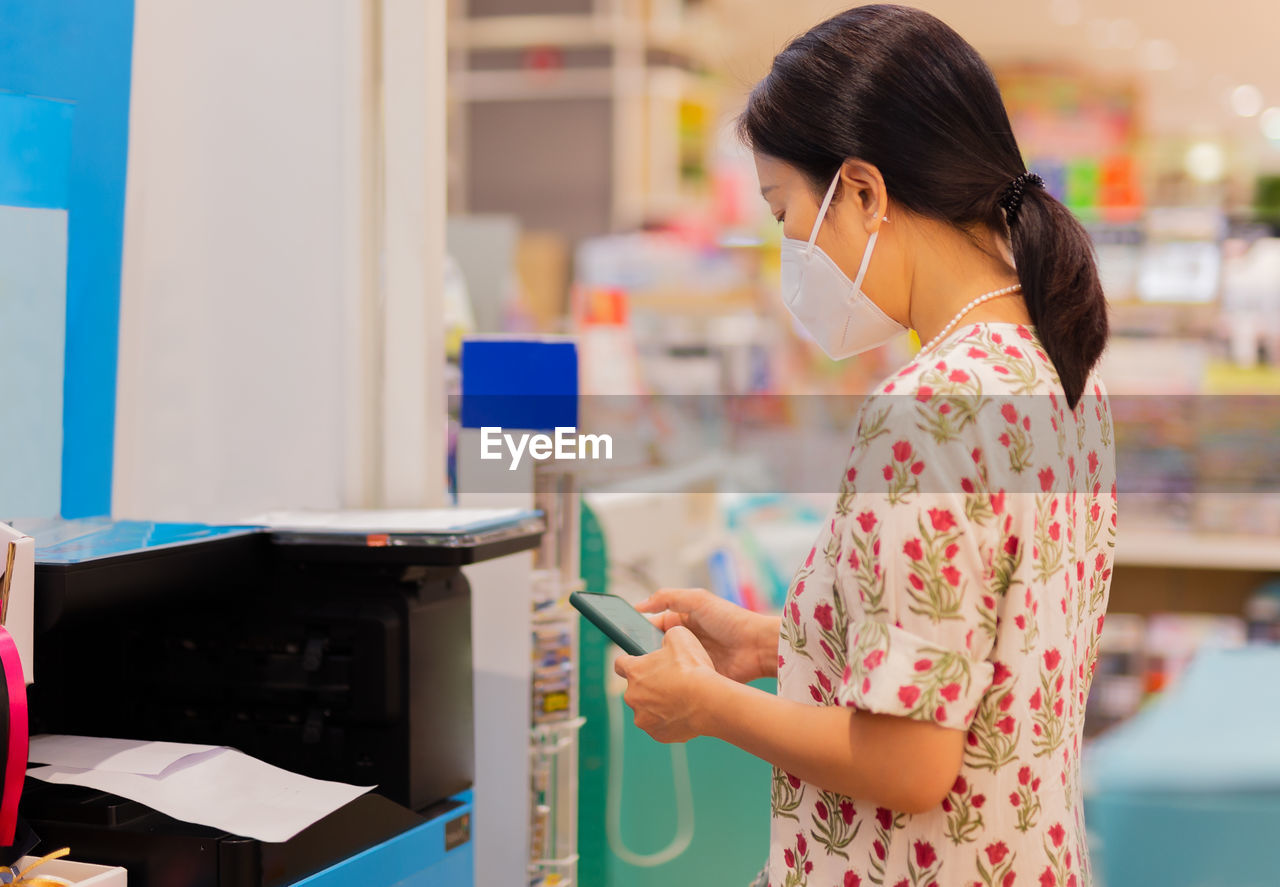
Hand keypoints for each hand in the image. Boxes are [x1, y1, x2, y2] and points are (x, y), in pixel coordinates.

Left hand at [614, 626, 718, 742]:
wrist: (709, 702)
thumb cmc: (693, 669)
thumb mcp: (680, 637)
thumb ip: (666, 635)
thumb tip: (666, 639)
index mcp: (634, 671)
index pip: (620, 664)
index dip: (630, 662)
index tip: (638, 663)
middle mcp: (632, 696)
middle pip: (635, 689)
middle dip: (649, 685)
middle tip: (670, 681)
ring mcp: (643, 718)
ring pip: (647, 709)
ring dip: (658, 704)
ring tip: (680, 698)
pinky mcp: (657, 734)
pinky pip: (660, 726)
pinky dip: (669, 720)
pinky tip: (684, 712)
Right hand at [636, 588, 779, 682]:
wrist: (757, 647)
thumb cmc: (730, 620)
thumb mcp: (698, 599)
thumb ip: (668, 597)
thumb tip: (639, 606)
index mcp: (682, 622)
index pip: (652, 626)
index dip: (639, 632)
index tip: (625, 640)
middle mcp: (684, 642)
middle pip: (656, 649)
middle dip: (645, 655)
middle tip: (634, 662)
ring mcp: (691, 661)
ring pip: (666, 668)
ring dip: (658, 672)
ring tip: (645, 677)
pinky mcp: (699, 679)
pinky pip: (680, 683)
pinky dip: (672, 685)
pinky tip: (661, 689)